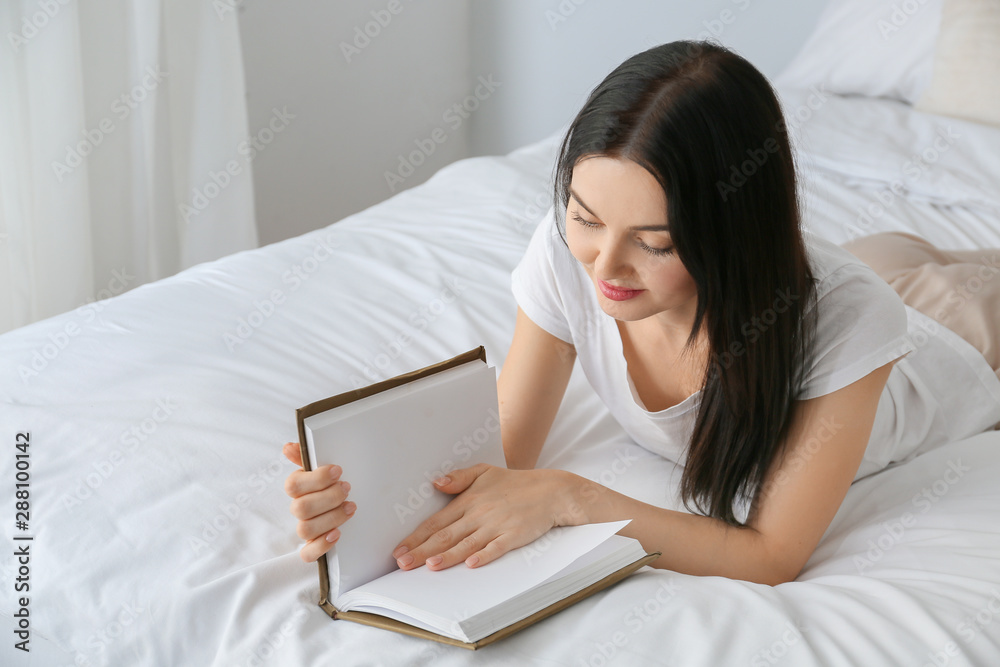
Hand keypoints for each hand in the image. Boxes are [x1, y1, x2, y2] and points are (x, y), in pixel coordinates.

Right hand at [282, 441, 355, 562]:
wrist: (350, 499)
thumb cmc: (333, 482)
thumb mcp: (324, 466)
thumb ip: (307, 456)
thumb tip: (288, 448)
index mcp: (298, 487)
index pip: (293, 486)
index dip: (316, 479)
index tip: (338, 471)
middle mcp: (299, 509)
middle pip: (301, 509)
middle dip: (328, 498)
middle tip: (346, 488)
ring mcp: (306, 528)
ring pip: (305, 530)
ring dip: (330, 518)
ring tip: (350, 507)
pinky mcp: (313, 547)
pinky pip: (307, 554)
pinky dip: (321, 546)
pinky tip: (337, 534)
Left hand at [391, 463, 578, 571]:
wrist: (551, 491)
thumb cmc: (515, 484)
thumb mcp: (484, 472)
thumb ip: (459, 477)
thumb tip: (435, 483)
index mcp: (468, 501)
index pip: (436, 521)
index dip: (416, 537)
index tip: (399, 550)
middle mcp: (479, 513)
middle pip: (446, 535)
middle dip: (422, 550)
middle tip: (403, 564)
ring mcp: (497, 524)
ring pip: (467, 543)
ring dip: (448, 555)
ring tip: (430, 565)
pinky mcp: (514, 534)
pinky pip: (497, 547)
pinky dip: (484, 555)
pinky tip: (471, 563)